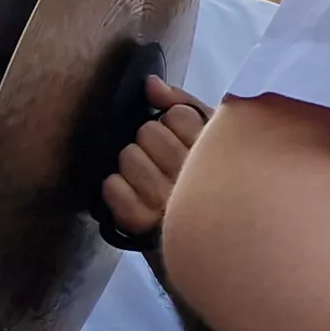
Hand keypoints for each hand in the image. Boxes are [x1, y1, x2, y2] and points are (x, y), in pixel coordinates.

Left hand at [100, 77, 209, 243]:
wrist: (216, 245)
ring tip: (149, 178)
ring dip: (133, 164)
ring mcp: (167, 202)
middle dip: (152, 141)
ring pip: (128, 157)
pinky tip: (131, 194)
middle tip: (165, 160)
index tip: (185, 140)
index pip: (177, 115)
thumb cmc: (216, 184)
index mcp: (216, 153)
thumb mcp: (213, 138)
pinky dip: (116, 188)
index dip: (175, 122)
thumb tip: (151, 84)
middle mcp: (193, 177)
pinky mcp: (142, 224)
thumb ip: (184, 104)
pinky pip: (113, 188)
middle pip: (148, 133)